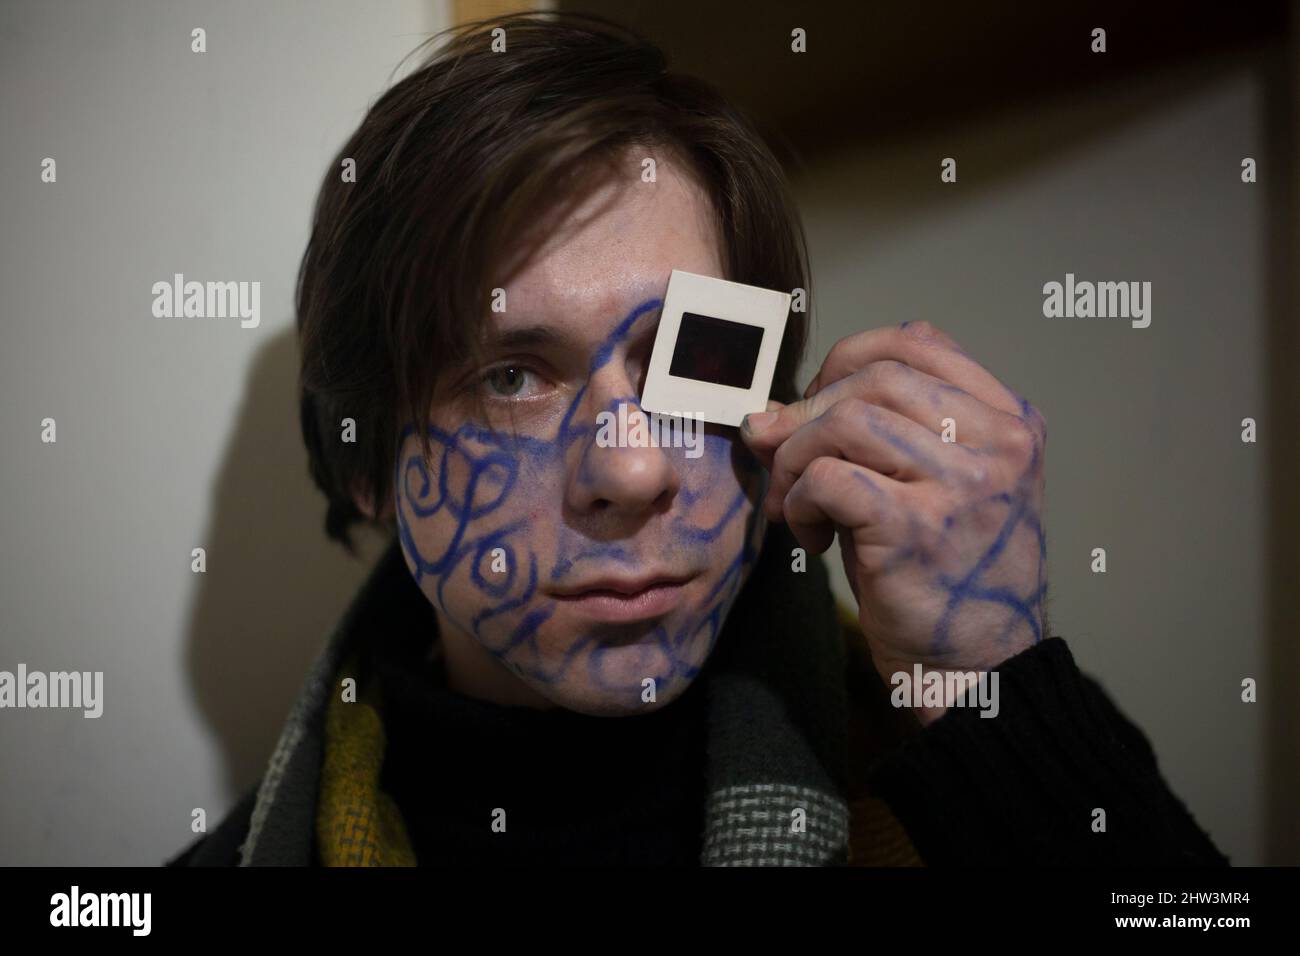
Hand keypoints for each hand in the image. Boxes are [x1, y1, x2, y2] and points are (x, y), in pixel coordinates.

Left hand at [740, 321, 1046, 720]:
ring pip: (847, 419)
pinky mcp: (918, 528)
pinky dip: (801, 498)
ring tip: (795, 502)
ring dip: (796, 457)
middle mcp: (998, 444)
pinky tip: (809, 534)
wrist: (977, 670)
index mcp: (1011, 422)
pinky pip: (829, 476)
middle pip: (877, 375)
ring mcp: (963, 484)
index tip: (817, 403)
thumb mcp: (932, 487)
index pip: (920, 341)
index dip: (849, 359)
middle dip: (810, 409)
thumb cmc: (944, 577)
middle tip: (782, 455)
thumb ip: (873, 436)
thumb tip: (770, 413)